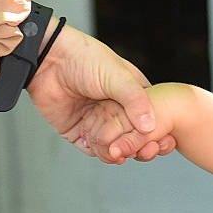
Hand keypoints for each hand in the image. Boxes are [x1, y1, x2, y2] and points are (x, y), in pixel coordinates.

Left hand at [27, 27, 175, 161]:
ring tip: (125, 154)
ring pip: (115, 146)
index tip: (164, 140)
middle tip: (146, 151)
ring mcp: (98, 122)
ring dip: (122, 153)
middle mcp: (116, 110)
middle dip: (141, 146)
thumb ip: (135, 100)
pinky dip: (102, 154)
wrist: (48, 59)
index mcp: (132, 95)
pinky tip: (109, 154)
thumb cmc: (85, 58)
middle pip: (134, 136)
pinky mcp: (79, 131)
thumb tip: (149, 127)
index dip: (159, 131)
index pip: (152, 118)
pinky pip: (94, 149)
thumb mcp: (118, 76)